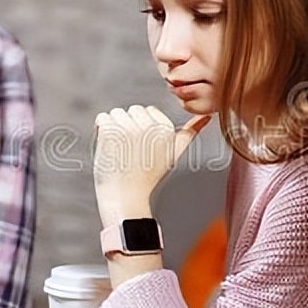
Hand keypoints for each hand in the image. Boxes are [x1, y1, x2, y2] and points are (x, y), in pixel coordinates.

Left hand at [93, 106, 210, 227]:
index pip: (148, 111)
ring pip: (116, 113)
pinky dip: (101, 131)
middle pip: (132, 110)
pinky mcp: (111, 131)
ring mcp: (129, 128)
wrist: (126, 197)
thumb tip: (206, 118)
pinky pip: (102, 118)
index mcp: (166, 128)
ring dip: (114, 128)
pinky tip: (108, 147)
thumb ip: (189, 133)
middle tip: (131, 150)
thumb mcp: (174, 154)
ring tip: (120, 150)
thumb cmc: (147, 177)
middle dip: (128, 126)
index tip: (142, 148)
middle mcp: (150, 125)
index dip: (142, 128)